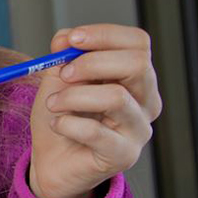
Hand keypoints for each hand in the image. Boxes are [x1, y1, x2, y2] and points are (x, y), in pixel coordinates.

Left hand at [29, 24, 160, 197]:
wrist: (52, 163)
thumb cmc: (62, 117)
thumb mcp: (58, 80)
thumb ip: (63, 57)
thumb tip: (66, 37)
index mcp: (135, 77)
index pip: (138, 43)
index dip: (105, 35)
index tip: (71, 39)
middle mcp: (146, 101)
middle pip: (137, 64)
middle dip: (92, 62)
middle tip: (63, 73)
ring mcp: (139, 129)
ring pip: (116, 97)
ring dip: (73, 96)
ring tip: (53, 104)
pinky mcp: (123, 155)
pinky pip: (96, 132)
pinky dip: (67, 123)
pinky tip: (57, 125)